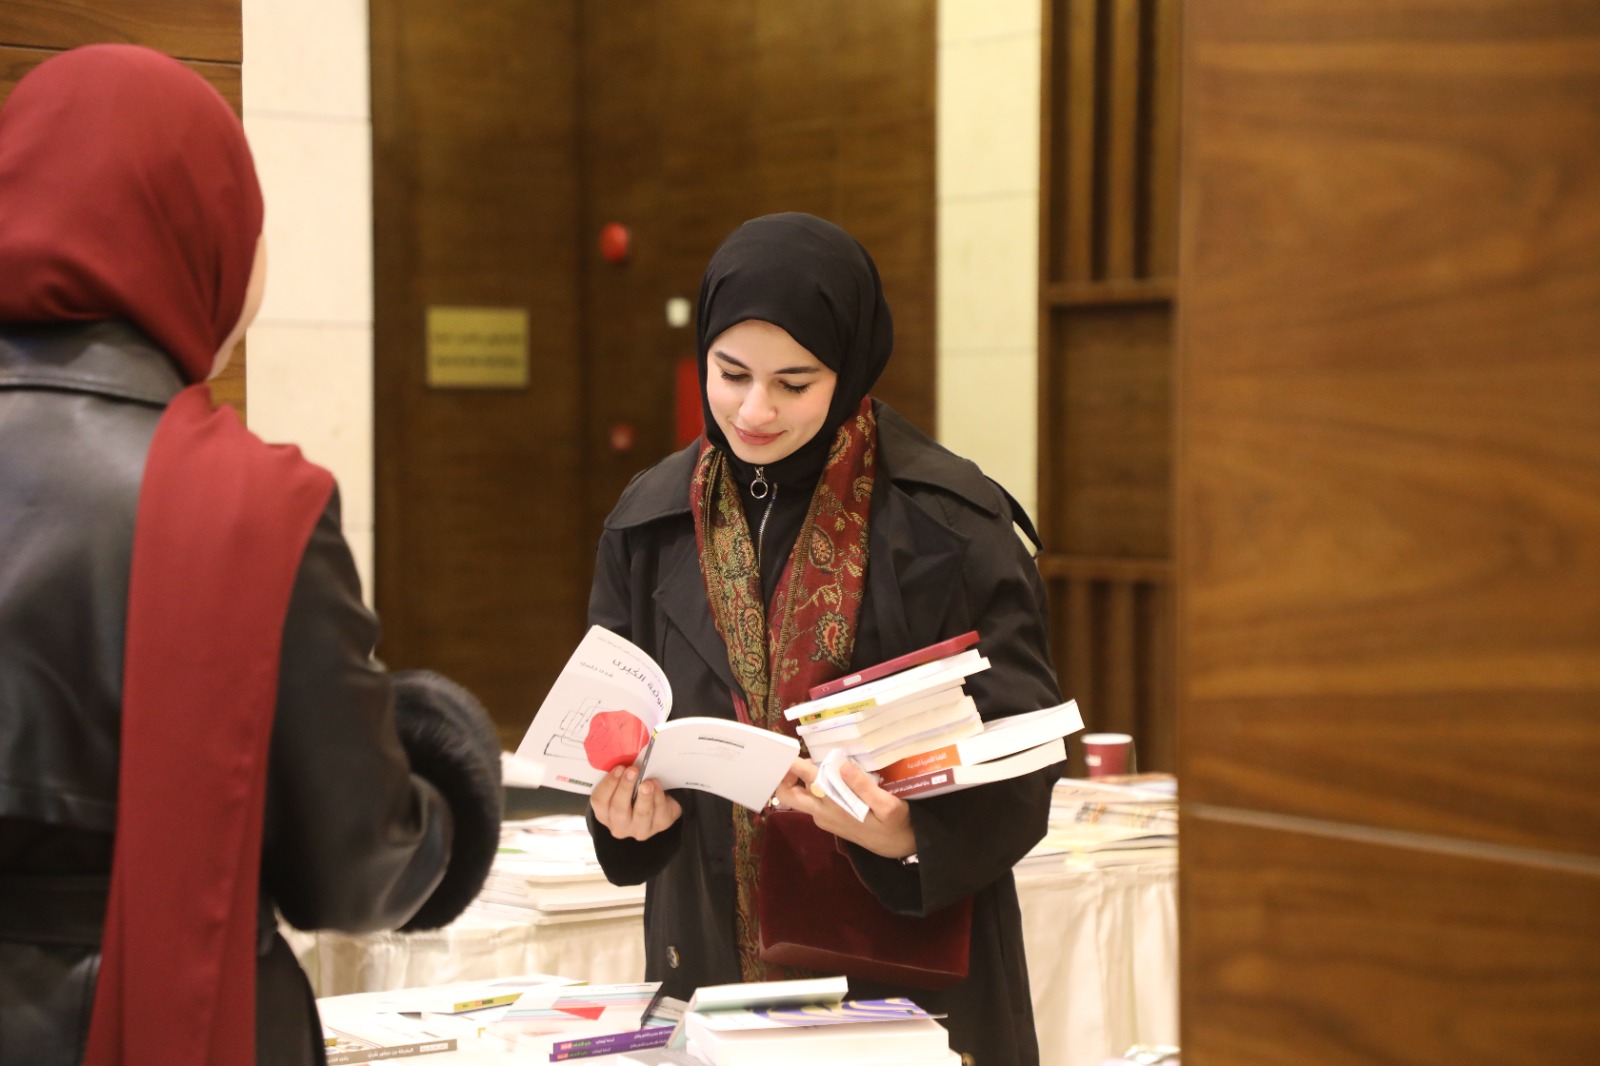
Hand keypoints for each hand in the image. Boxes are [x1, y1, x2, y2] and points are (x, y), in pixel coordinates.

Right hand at [590, 765, 682, 840]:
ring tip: (647, 783)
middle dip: (625, 788)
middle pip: (618, 809)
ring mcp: (639, 829)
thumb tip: (624, 756)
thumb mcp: (622, 784)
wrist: (658, 803)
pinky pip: (659, 812)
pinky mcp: (659, 826)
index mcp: (604, 813)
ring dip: (644, 796)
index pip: (599, 801)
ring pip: (641, 814)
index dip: (608, 784)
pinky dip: (658, 797)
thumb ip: (619, 775)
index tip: (619, 768)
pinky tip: (656, 786)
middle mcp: (619, 825)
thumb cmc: (634, 791)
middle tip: (632, 771)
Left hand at [774, 757, 916, 859]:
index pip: (807, 781)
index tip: (791, 750)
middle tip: (799, 757)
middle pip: (788, 795)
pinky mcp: (827, 820)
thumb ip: (863, 786)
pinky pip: (812, 800)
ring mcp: (823, 818)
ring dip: (800, 779)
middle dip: (785, 775)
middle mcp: (823, 813)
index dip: (794, 765)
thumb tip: (842, 766)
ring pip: (799, 796)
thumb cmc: (894, 825)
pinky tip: (831, 776)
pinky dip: (813, 786)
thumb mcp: (887, 805)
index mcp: (835, 806)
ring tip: (820, 762)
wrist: (898, 847)